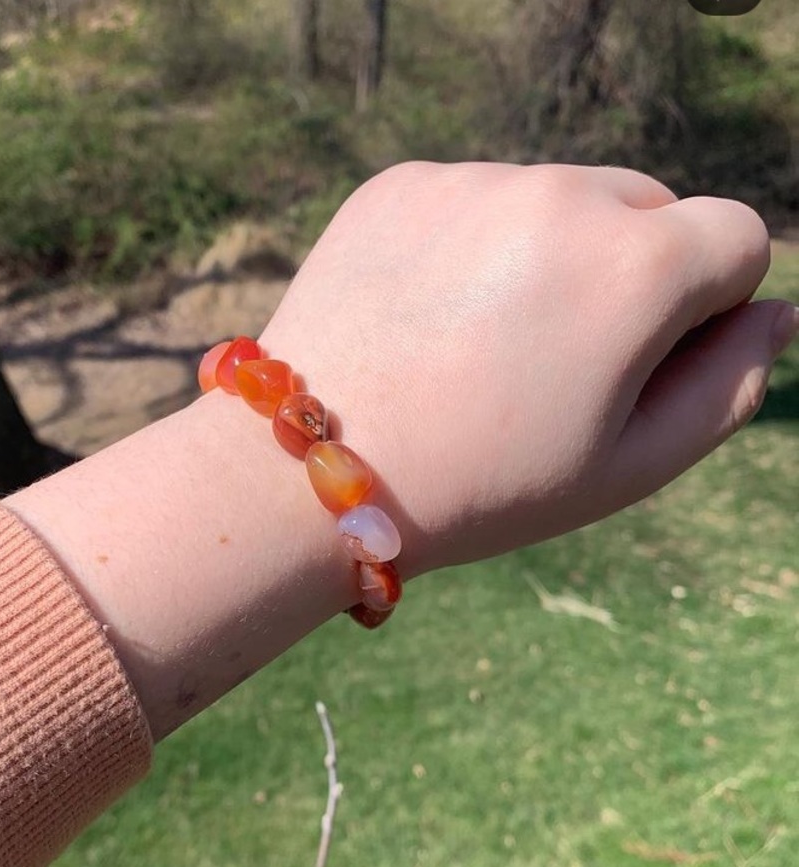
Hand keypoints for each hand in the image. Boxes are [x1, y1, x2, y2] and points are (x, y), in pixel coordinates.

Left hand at [260, 162, 792, 572]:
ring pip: (557, 200)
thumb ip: (728, 387)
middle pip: (647, 209)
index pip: (736, 239)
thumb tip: (772, 314)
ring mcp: (470, 182)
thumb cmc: (482, 485)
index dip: (701, 309)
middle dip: (626, 273)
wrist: (312, 474)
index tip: (635, 362)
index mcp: (637, 265)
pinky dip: (470, 246)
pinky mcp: (400, 185)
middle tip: (548, 363)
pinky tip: (426, 318)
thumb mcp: (628, 467)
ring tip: (478, 346)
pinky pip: (474, 200)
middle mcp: (559, 195)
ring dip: (546, 256)